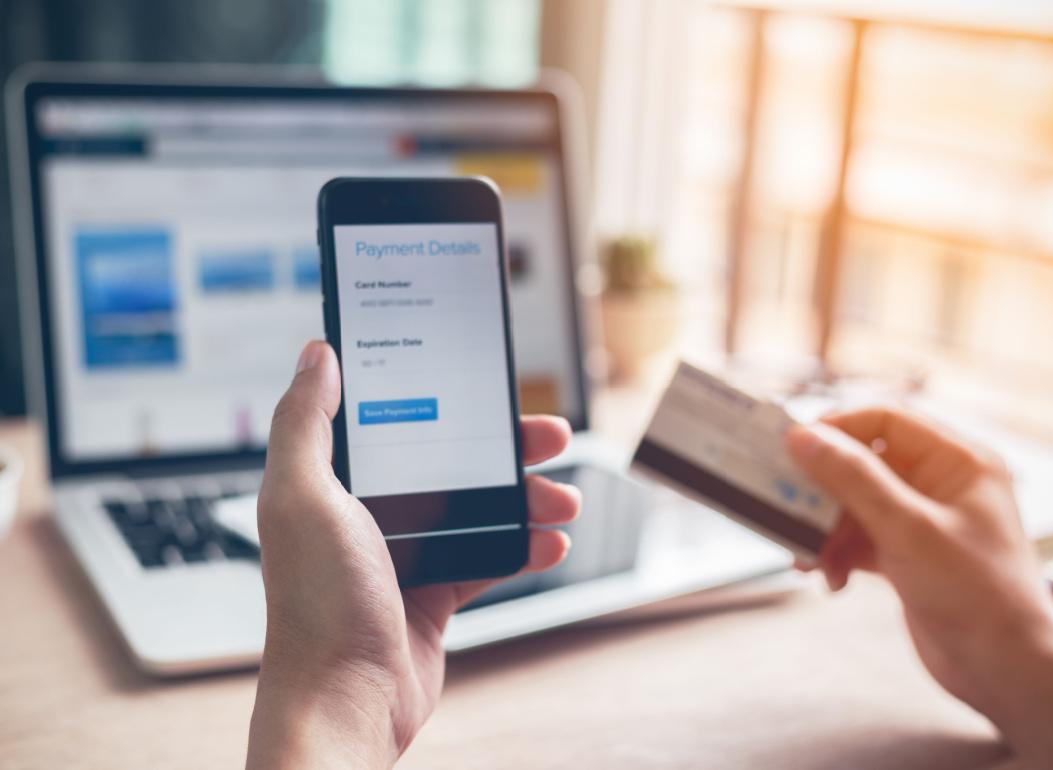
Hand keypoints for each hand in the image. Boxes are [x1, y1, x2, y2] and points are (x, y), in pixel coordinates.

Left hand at [246, 341, 580, 769]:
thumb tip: (317, 353)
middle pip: (449, 460)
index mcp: (333, 482)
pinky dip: (522, 547)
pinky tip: (552, 542)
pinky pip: (487, 557)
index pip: (393, 419)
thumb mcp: (303, 497)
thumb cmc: (316, 604)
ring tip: (563, 499)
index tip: (482, 381)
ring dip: (525, 498)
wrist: (347, 702)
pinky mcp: (432, 592)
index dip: (441, 396)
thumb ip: (305, 421)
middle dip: (504, 449)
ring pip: (476, 507)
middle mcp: (367, 512)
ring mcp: (403, 554)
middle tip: (551, 436)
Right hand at [787, 407, 1052, 769]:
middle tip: (786, 503)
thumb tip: (804, 437)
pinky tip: (831, 577)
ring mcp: (923, 522)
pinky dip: (839, 555)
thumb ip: (852, 478)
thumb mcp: (907, 529)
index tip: (794, 447)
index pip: (886, 420)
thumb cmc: (978, 594)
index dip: (838, 429)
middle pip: (863, 464)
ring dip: (826, 530)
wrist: (1004, 670)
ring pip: (855, 505)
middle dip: (824, 490)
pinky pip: (859, 539)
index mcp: (957, 462)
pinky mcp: (907, 555)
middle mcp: (940, 485)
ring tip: (809, 556)